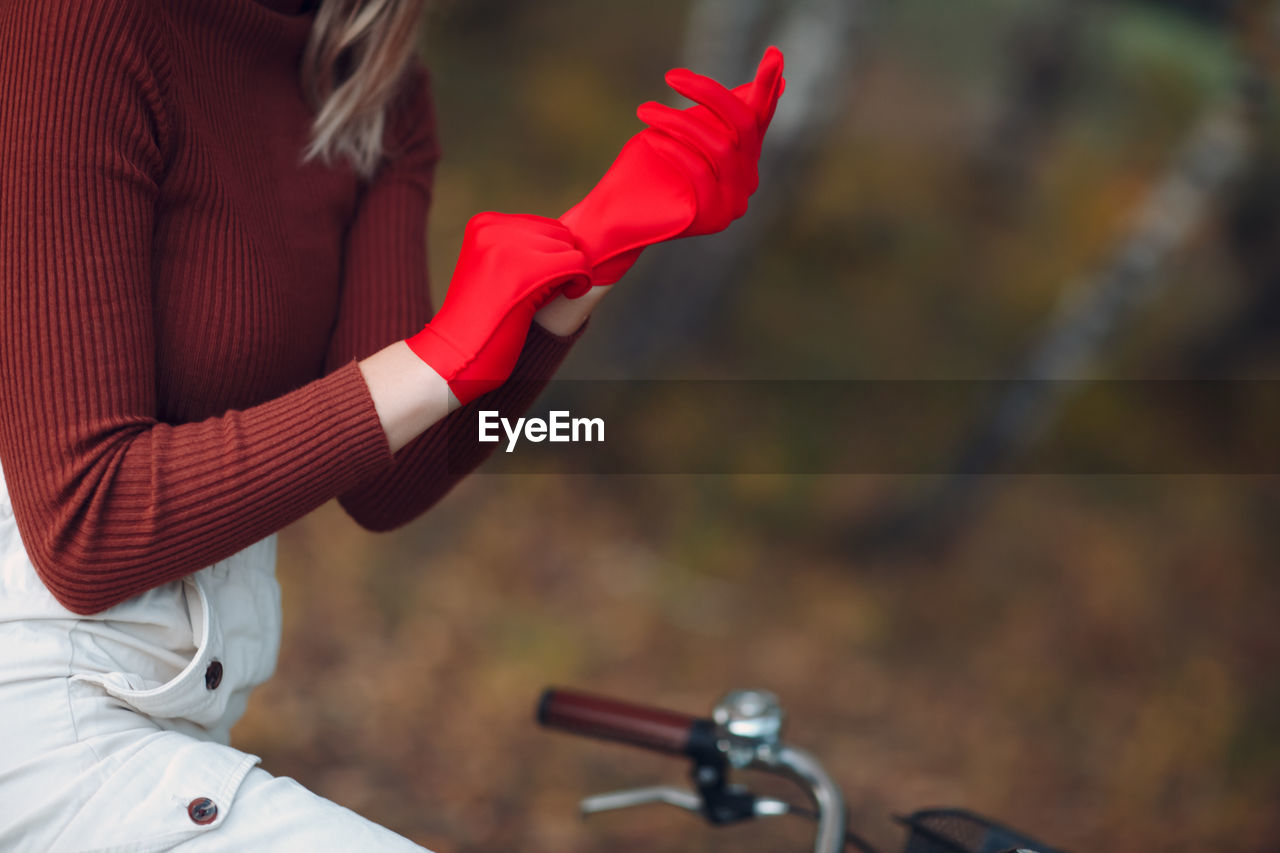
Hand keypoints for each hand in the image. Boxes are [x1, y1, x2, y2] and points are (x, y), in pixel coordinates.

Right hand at [406, 213, 590, 404]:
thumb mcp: (492, 270)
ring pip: (570, 249)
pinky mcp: (526, 272)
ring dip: (570, 274)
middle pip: (559, 235)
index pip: (544, 226)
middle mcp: (494, 229)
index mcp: (484, 224)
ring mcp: (508, 248)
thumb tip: (571, 239)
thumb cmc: (478, 321)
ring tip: (547, 298)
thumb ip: (522, 249)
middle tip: (547, 292)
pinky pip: (577, 264)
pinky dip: (581, 281)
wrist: (453, 355)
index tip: (541, 282)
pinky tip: (568, 295)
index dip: (553, 256)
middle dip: (562, 263)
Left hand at [559, 47, 785, 288]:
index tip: (774, 53)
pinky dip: (675, 148)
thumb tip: (749, 87)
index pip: (758, 118)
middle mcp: (747, 180)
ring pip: (720, 146)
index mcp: (743, 159)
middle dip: (709, 93)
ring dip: (678, 121)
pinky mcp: (714, 217)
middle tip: (671, 76)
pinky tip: (651, 137)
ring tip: (644, 110)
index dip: (767, 88)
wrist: (620, 221)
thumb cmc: (649, 171)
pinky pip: (700, 171)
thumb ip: (710, 116)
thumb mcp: (682, 137)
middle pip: (743, 124)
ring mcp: (734, 202)